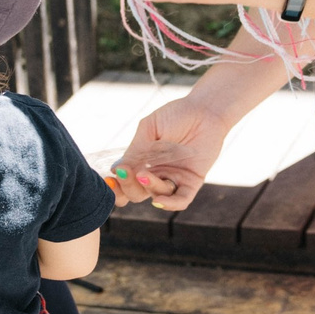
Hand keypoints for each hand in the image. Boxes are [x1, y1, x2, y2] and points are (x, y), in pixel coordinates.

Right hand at [108, 95, 234, 211]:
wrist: (205, 109)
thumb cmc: (176, 116)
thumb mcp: (149, 129)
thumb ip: (136, 149)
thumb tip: (117, 169)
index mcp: (141, 163)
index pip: (123, 183)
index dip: (114, 187)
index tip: (108, 180)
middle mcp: (155, 175)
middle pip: (135, 194)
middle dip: (127, 187)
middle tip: (124, 173)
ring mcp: (173, 179)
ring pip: (155, 195)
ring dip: (147, 187)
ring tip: (144, 174)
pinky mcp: (192, 182)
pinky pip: (180, 200)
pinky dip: (169, 204)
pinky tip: (158, 200)